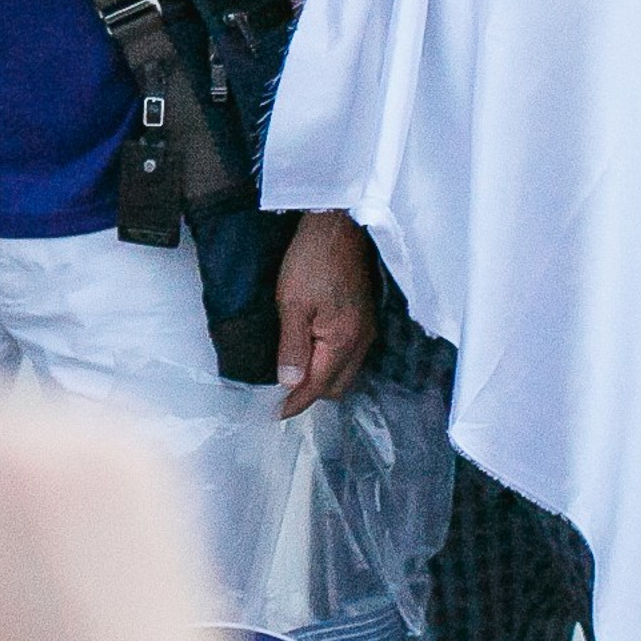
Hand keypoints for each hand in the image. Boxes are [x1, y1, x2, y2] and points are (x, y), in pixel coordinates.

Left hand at [272, 210, 376, 420]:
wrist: (337, 227)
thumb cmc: (312, 260)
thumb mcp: (291, 303)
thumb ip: (291, 346)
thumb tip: (287, 383)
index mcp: (343, 341)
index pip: (318, 386)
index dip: (295, 403)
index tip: (274, 413)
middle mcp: (360, 341)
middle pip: (336, 386)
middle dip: (310, 395)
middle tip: (280, 393)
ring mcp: (365, 330)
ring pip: (345, 372)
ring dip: (321, 379)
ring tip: (293, 375)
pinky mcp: (364, 318)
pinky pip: (350, 355)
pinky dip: (331, 362)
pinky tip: (312, 353)